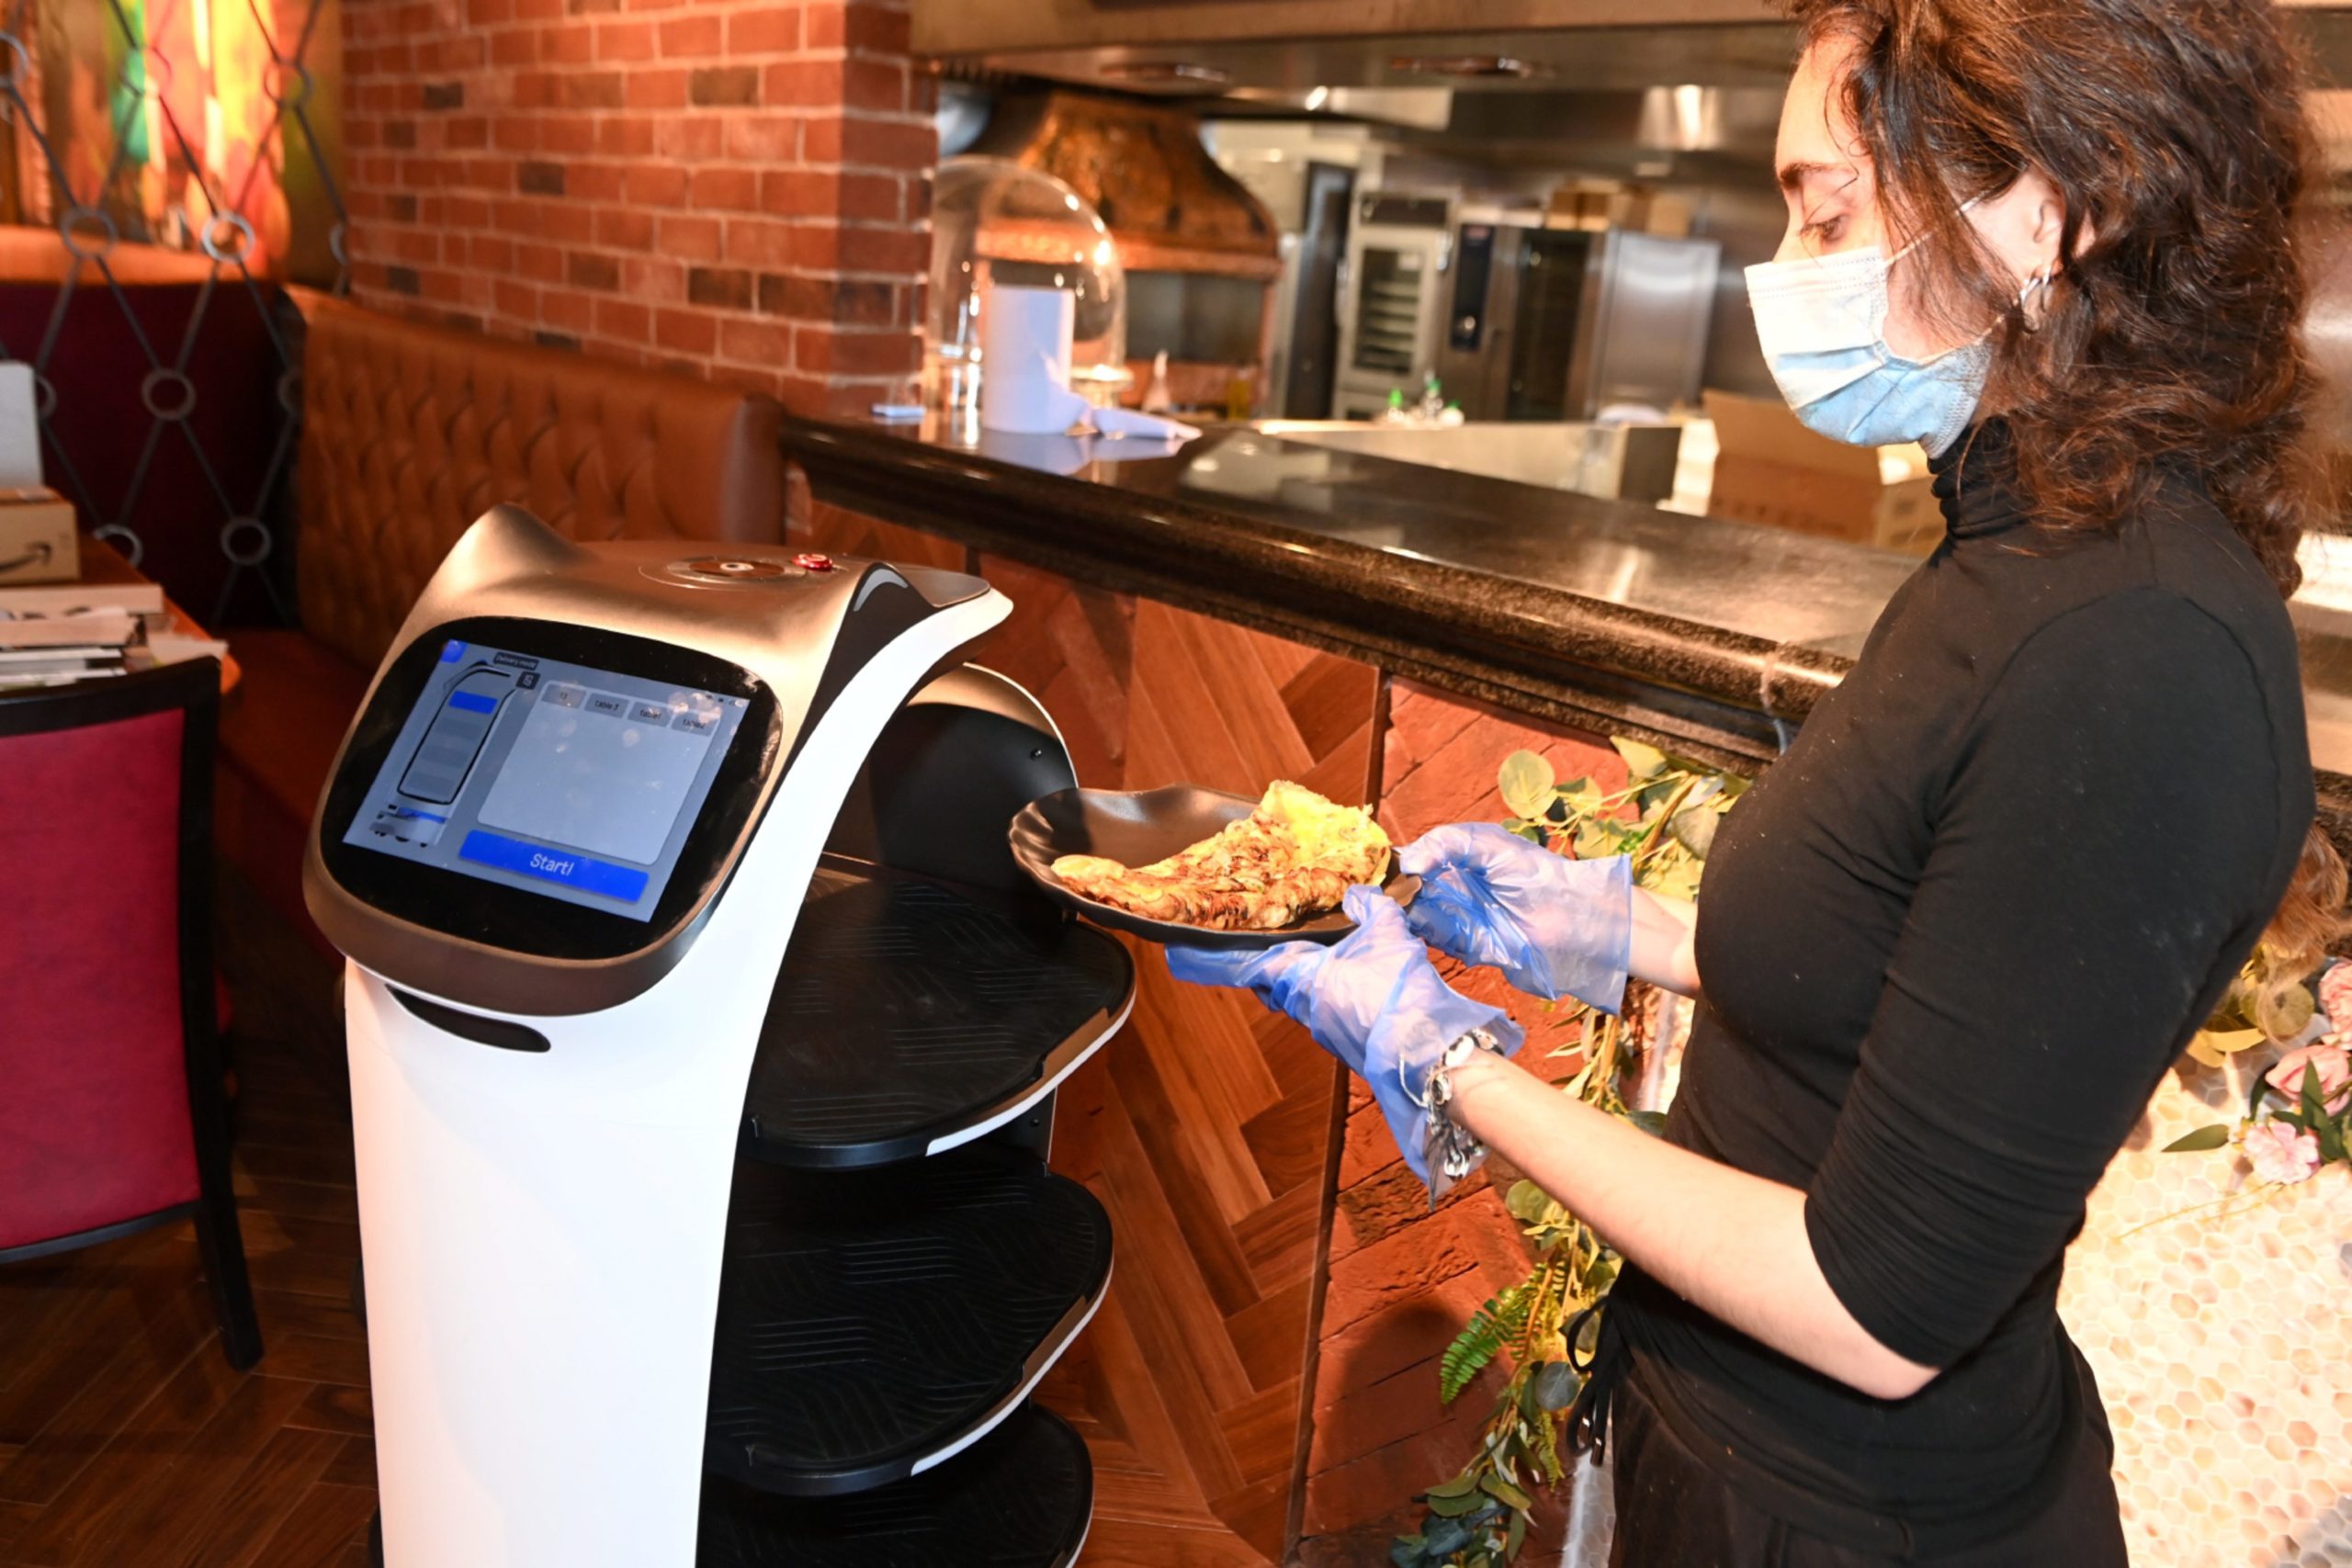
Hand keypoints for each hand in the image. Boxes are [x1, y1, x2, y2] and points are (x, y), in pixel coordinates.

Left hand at [1165, 887, 1522, 1191]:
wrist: (1426, 1051)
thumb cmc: (1399, 991)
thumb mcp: (1388, 933)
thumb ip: (1370, 908)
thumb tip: (1357, 893)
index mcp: (1301, 977)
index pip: (1246, 965)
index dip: (1215, 959)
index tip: (1183, 955)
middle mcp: (1303, 1007)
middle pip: (1271, 984)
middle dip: (1265, 967)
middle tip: (1263, 946)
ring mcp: (1323, 1029)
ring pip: (1298, 1000)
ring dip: (1301, 981)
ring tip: (1318, 958)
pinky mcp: (1344, 1042)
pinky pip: (1324, 1013)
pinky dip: (1328, 995)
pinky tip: (1353, 984)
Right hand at [1397, 822, 1632, 1011]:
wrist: (1576, 921)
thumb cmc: (1537, 873)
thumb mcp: (1489, 844)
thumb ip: (1446, 844)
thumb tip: (1408, 862)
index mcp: (1462, 859)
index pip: (1420, 858)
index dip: (1399, 862)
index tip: (1378, 866)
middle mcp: (1459, 888)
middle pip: (1415, 889)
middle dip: (1397, 890)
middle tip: (1378, 890)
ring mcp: (1464, 918)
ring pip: (1421, 915)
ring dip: (1406, 912)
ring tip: (1391, 906)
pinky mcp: (1471, 946)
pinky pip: (1439, 939)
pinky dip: (1425, 933)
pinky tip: (1414, 923)